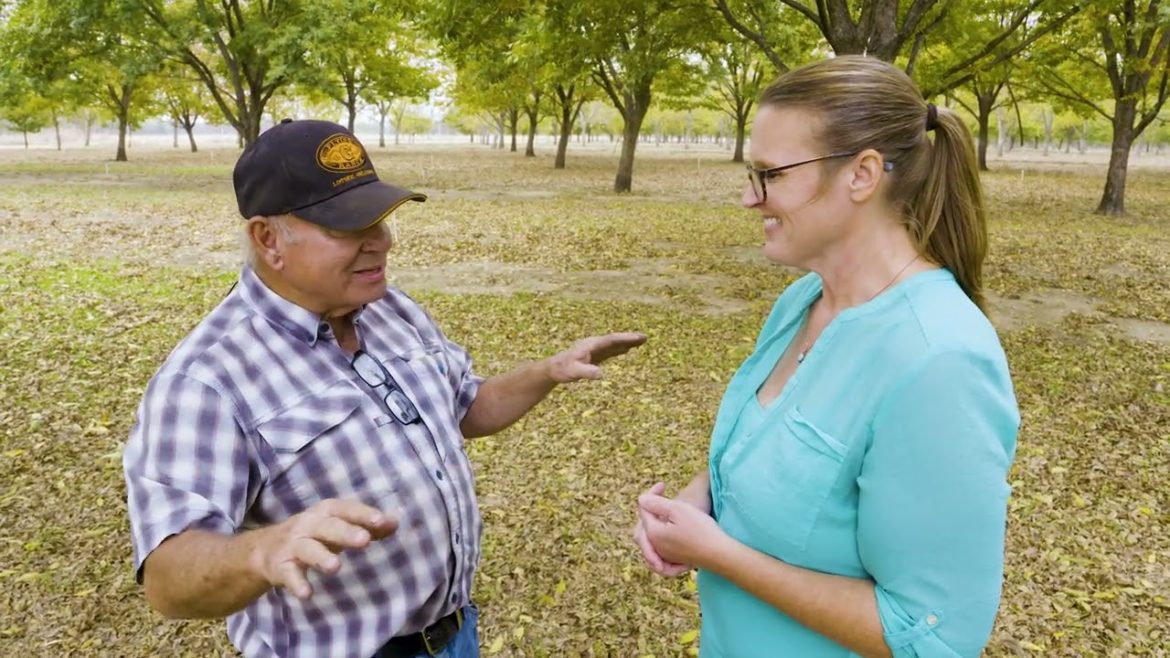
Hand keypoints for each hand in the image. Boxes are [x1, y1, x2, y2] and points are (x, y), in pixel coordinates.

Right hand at [251, 498, 398, 598]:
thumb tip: (395, 522)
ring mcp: (292, 545)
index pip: (345, 509)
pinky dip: (297, 583)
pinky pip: (289, 575)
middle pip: (327, 526)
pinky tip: (307, 594)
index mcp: (325, 512)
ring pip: (307, 549)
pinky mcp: (280, 567)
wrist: (263, 550)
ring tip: (335, 567)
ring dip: (321, 557)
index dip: (363, 514)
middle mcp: (307, 525)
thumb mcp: (339, 526)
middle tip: (364, 540)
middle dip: (345, 532)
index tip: (382, 521)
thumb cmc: (314, 534)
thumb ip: (368, 526)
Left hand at [546, 332, 646, 382]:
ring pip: (613, 344)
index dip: (626, 338)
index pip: (612, 339)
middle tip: (645, 337)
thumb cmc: (563, 370)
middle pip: (615, 339)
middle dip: (630, 338)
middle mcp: (594, 344)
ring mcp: (594, 349)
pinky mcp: (594, 356)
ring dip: (627, 342)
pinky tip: (626, 350)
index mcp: (591, 344)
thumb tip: (602, 374)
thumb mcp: (574, 372)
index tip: (639, 337)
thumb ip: (587, 372)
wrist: (553, 369)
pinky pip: (610, 350)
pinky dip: (619, 349)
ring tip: (641, 341)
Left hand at [639, 489, 729, 569]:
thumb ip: (656, 503)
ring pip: (648, 539)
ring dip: (651, 524)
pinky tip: (666, 533)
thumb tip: (641, 499)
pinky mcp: (674, 560)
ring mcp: (664, 555)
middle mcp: (655, 546)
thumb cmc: (700, 529)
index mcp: (653, 533)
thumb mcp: (678, 510)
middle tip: (660, 497)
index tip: (663, 485)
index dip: (651, 494)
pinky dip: (658, 540)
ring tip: (661, 513)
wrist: (719, 553)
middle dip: (648, 510)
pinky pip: (658, 551)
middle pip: (642, 526)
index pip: (644, 509)